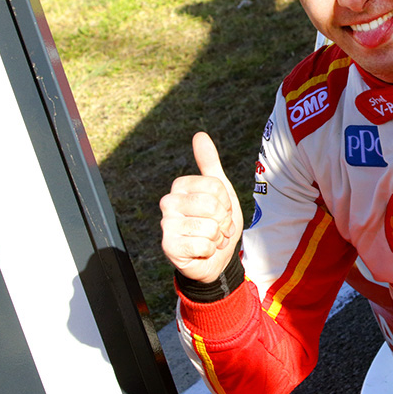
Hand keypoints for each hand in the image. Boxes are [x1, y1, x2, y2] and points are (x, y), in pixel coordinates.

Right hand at [160, 132, 243, 283]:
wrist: (216, 258)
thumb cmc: (216, 222)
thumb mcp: (220, 191)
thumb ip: (209, 164)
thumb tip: (199, 135)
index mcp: (181, 186)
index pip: (216, 186)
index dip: (226, 202)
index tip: (221, 210)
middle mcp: (169, 202)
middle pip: (212, 205)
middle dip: (223, 221)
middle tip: (217, 228)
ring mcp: (166, 225)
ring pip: (210, 227)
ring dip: (217, 237)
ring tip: (209, 239)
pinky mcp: (169, 246)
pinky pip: (204, 245)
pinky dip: (210, 251)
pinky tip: (202, 251)